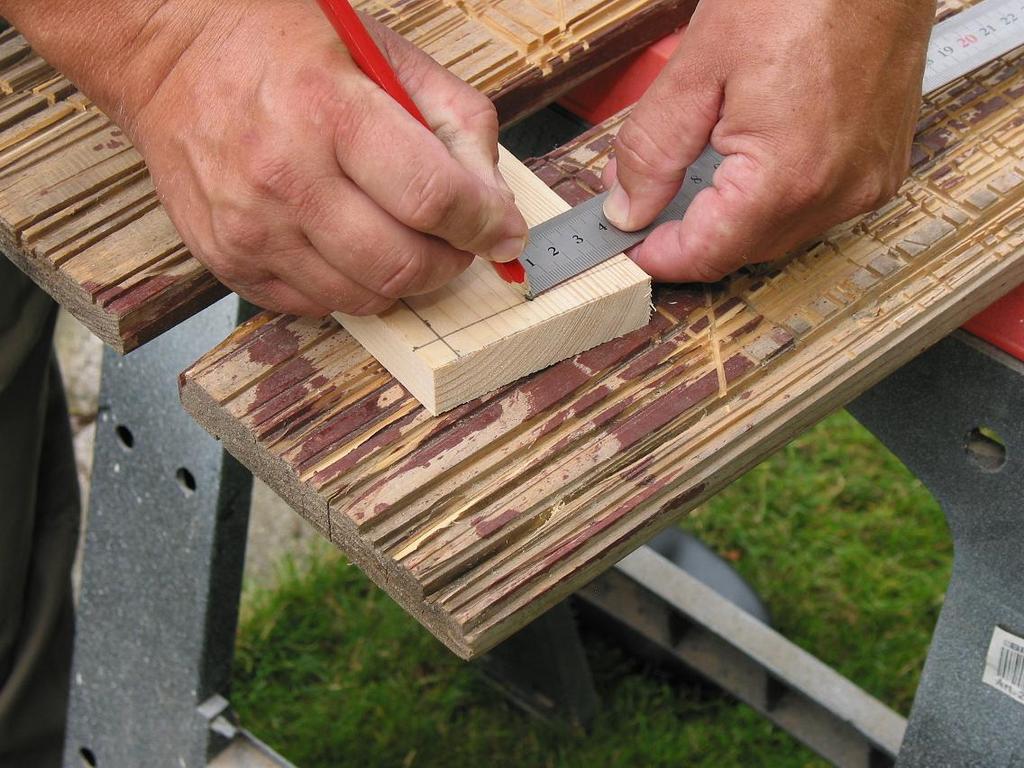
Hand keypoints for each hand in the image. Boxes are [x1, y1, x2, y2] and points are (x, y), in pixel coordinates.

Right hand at [7, 1, 526, 315]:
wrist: (169, 59)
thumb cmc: (281, 46)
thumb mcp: (383, 53)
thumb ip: (455, 122)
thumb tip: (495, 204)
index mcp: (330, 110)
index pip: (433, 198)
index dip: (485, 225)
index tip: (503, 232)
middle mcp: (285, 177)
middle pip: (401, 265)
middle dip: (449, 262)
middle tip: (456, 242)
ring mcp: (252, 228)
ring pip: (364, 297)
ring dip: (403, 280)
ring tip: (404, 241)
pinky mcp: (230, 261)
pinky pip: (317, 305)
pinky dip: (352, 286)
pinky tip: (349, 245)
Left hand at [602, 0, 935, 282]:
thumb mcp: (698, 67)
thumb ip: (653, 149)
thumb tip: (628, 208)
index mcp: (787, 178)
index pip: (706, 253)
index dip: (657, 255)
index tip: (626, 242)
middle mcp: (836, 193)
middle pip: (741, 250)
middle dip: (690, 233)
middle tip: (648, 202)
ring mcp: (867, 181)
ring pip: (777, 232)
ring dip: (731, 216)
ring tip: (697, 171)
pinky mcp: (882, 164)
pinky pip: (814, 206)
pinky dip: (773, 196)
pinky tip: (750, 160)